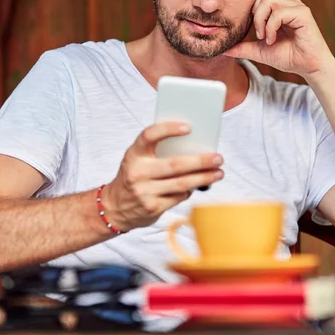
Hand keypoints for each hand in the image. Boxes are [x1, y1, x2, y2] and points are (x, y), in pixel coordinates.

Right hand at [102, 122, 223, 231]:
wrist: (115, 207)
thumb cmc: (134, 177)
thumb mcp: (138, 160)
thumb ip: (157, 152)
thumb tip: (193, 145)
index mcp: (134, 154)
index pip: (149, 135)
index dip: (168, 129)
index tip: (188, 127)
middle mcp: (138, 172)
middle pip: (175, 164)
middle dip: (200, 161)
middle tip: (218, 158)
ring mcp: (144, 191)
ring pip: (181, 183)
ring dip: (204, 178)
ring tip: (218, 173)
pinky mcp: (152, 207)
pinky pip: (179, 197)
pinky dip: (190, 190)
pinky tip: (197, 186)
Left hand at [223, 0, 334, 76]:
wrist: (308, 67)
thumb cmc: (288, 56)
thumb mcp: (259, 51)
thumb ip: (243, 47)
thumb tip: (223, 50)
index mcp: (280, 6)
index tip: (252, 22)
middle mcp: (289, 2)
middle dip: (254, 12)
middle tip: (258, 33)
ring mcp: (296, 6)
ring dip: (261, 20)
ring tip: (264, 37)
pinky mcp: (302, 14)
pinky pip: (279, 12)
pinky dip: (271, 27)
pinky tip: (272, 39)